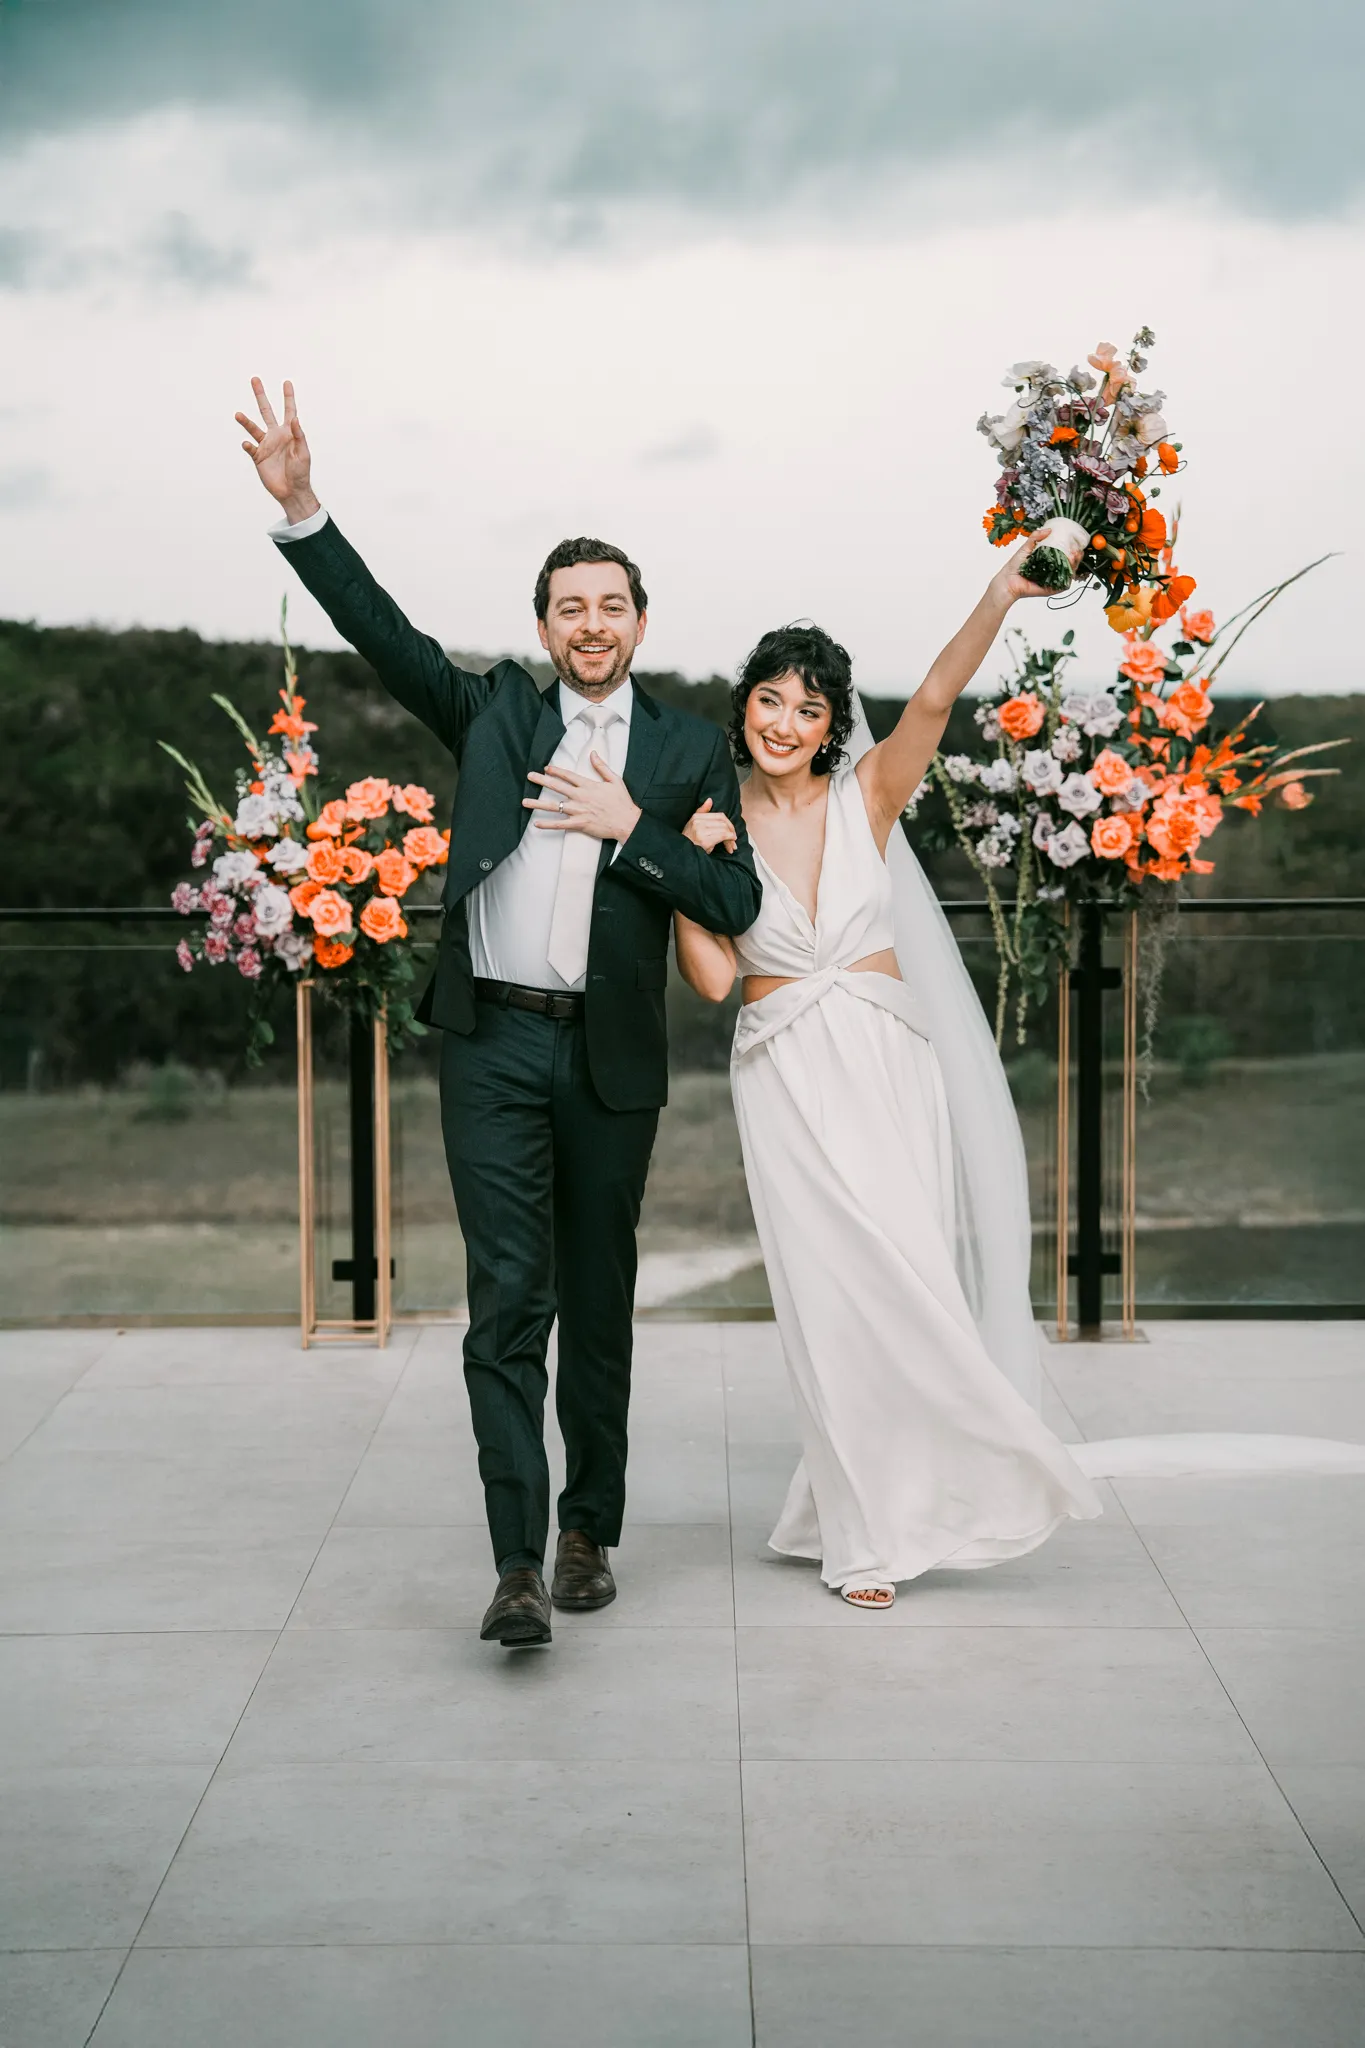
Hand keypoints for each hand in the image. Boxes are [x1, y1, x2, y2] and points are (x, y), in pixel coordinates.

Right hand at [235, 378, 319, 523]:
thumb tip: (295, 419)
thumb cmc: (301, 472)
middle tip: (255, 379)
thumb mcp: (303, 453)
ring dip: (245, 421)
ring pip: (253, 428)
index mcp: (289, 433)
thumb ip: (299, 435)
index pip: (289, 411)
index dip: (288, 397)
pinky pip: (250, 448)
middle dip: (261, 396)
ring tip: (238, 414)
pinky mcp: (258, 457)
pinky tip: (247, 444)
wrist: (291, 491)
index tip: (287, 382)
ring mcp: (266, 445)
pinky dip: (248, 445)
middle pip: (267, 411)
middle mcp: (276, 435)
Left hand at [523, 751, 641, 841]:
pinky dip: (548, 824)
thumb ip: (601, 767)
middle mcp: (580, 797)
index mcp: (588, 786)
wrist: (627, 822)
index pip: (568, 776)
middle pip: (557, 787)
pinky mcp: (579, 824)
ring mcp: (578, 811)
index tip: (546, 768)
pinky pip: (560, 824)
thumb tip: (593, 754)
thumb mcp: (615, 780)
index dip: (556, 771)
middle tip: (530, 777)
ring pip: (554, 806)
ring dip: (538, 804)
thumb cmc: (622, 802)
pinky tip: (537, 824)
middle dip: (542, 781)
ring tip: (525, 802)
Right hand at [682, 799, 736, 853]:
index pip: (719, 815)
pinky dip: (729, 839)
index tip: (731, 830)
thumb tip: (710, 800)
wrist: (682, 853)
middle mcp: (698, 822)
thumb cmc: (689, 840)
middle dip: (731, 830)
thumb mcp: (693, 823)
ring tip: (732, 845)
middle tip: (734, 838)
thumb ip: (702, 811)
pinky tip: (730, 844)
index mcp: (696, 817)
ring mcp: (701, 831)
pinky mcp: (705, 840)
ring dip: (731, 837)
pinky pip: (723, 836)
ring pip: (724, 829)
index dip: (728, 823)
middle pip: (723, 822)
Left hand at [991, 523, 1085, 604]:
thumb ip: (1036, 537)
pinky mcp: (1051, 589)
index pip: (1065, 554)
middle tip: (1076, 551)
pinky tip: (1070, 570)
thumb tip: (1049, 530)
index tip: (1075, 543)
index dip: (1072, 549)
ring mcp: (1053, 580)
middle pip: (1071, 564)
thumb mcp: (1026, 547)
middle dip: (1077, 557)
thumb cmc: (1015, 566)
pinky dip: (1069, 579)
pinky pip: (1064, 585)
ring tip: (1074, 557)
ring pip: (1070, 574)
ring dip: (1075, 565)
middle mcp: (1053, 570)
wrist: (1008, 580)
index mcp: (1049, 560)